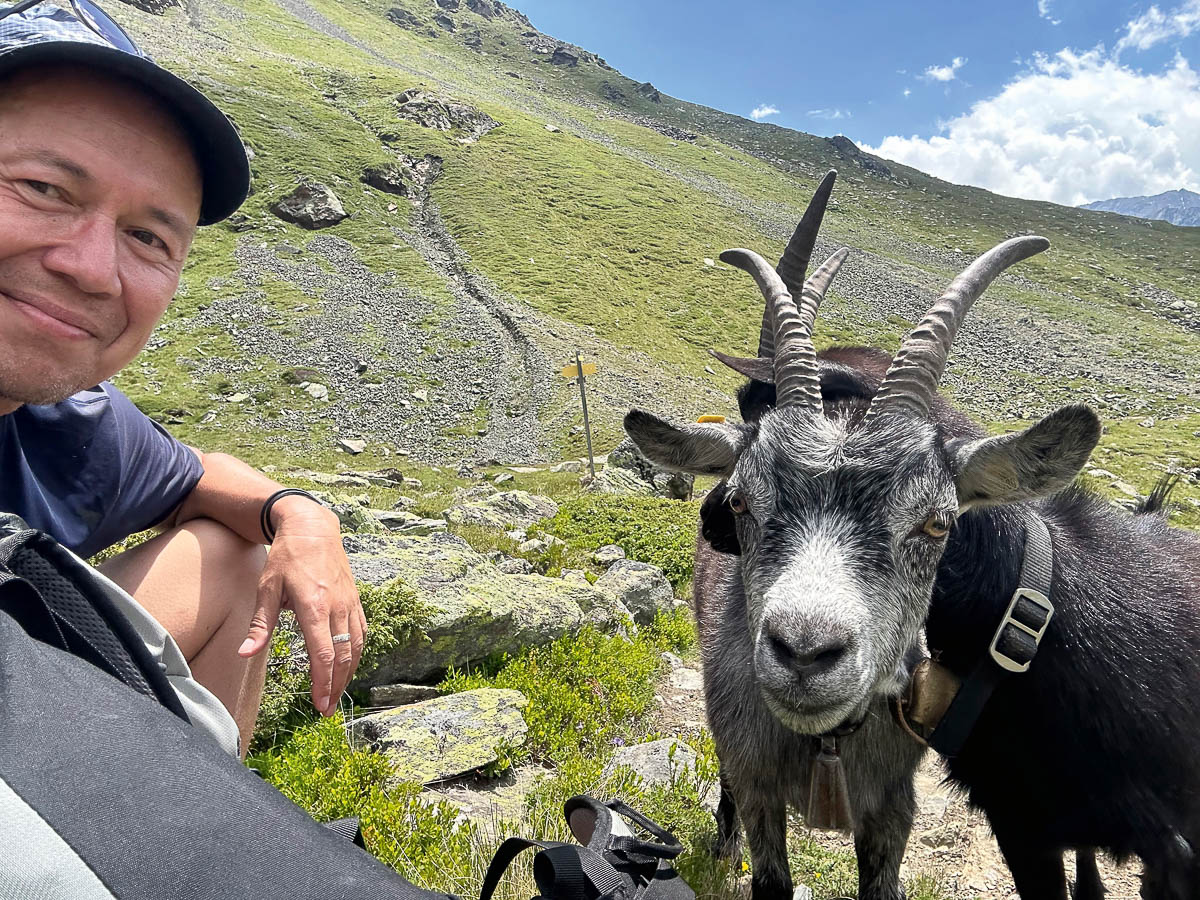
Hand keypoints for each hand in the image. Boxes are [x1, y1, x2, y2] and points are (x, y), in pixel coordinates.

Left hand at [237, 496, 363, 715]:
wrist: (313, 529)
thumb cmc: (286, 558)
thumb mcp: (266, 588)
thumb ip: (260, 625)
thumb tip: (245, 654)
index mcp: (313, 607)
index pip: (324, 654)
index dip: (322, 682)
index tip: (319, 703)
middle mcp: (337, 608)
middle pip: (343, 656)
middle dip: (336, 686)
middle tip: (326, 709)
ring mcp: (350, 604)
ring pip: (357, 647)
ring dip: (349, 674)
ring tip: (337, 694)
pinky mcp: (355, 600)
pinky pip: (362, 633)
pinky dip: (358, 654)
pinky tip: (350, 667)